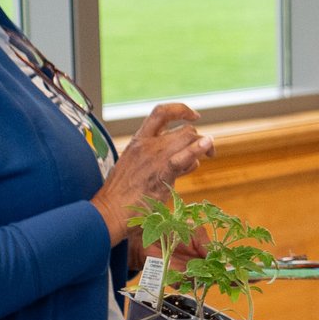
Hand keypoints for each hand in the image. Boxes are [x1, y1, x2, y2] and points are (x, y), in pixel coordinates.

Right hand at [92, 103, 213, 245]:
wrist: (110, 210)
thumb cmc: (121, 196)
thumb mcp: (133, 168)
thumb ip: (153, 160)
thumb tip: (177, 161)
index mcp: (138, 141)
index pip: (161, 113)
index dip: (180, 109)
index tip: (194, 115)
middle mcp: (147, 144)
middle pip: (183, 130)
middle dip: (198, 138)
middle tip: (207, 150)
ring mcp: (155, 157)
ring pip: (188, 139)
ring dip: (203, 146)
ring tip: (208, 156)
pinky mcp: (162, 172)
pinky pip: (184, 156)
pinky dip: (198, 149)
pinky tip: (208, 148)